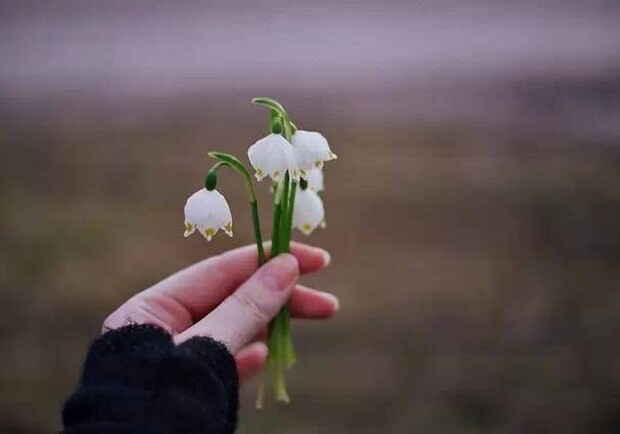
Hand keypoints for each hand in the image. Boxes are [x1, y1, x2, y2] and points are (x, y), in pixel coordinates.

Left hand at [103, 242, 337, 381]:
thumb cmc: (163, 402)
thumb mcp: (206, 349)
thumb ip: (245, 308)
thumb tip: (285, 266)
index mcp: (153, 309)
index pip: (222, 270)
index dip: (269, 259)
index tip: (314, 260)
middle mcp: (165, 328)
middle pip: (232, 299)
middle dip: (281, 299)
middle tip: (328, 305)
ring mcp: (180, 358)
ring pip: (234, 329)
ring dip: (270, 327)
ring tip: (303, 330)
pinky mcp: (192, 385)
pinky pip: (226, 361)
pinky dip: (247, 357)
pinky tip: (263, 357)